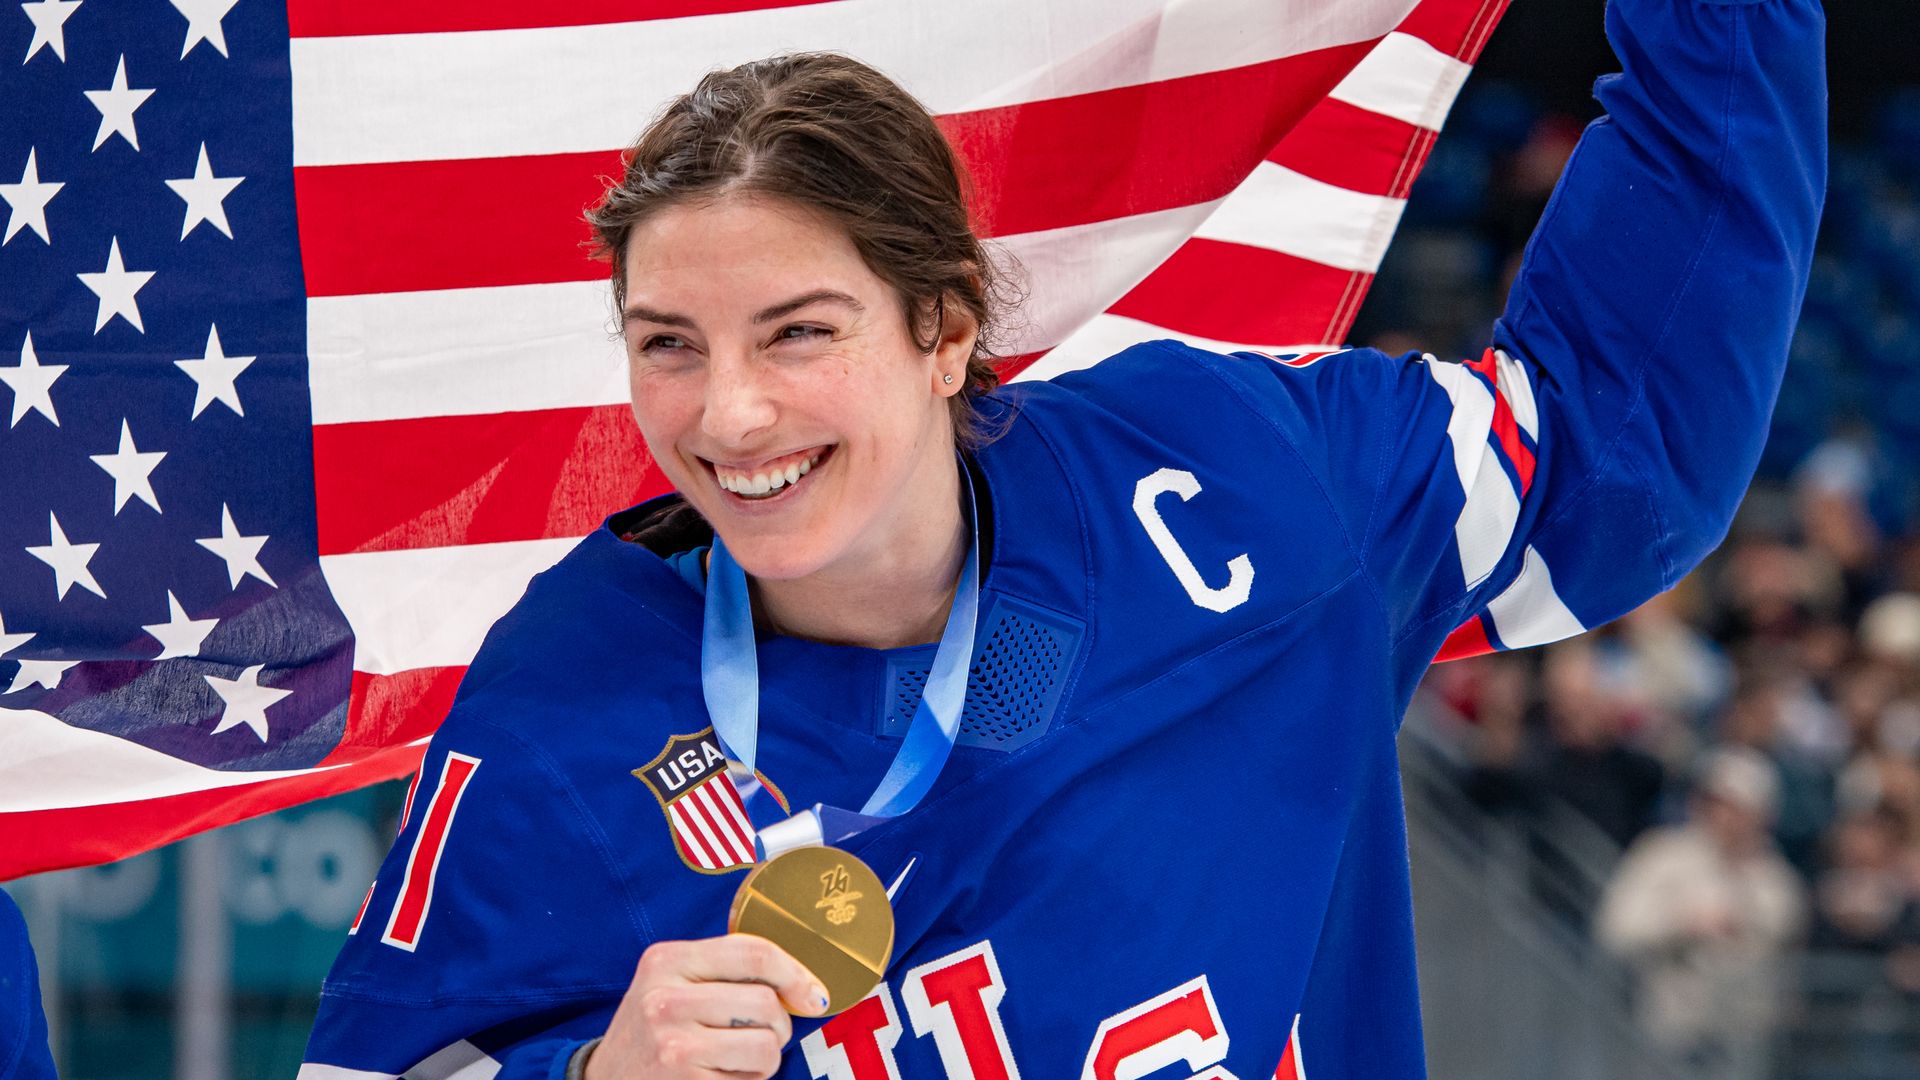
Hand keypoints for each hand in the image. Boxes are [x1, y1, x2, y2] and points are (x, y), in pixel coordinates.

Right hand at [584, 934, 828, 1078]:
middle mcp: (665, 1000)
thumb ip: (723, 970)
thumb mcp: (672, 982)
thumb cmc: (653, 1028)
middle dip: (779, 1025)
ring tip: (739, 1058)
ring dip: (766, 1059)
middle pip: (765, 1003)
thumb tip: (802, 982)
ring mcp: (673, 1045)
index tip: (812, 993)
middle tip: (763, 1035)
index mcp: (666, 960)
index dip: (795, 973)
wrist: (604, 1079)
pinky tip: (720, 1076)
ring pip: (765, 1045)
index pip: (752, 952)